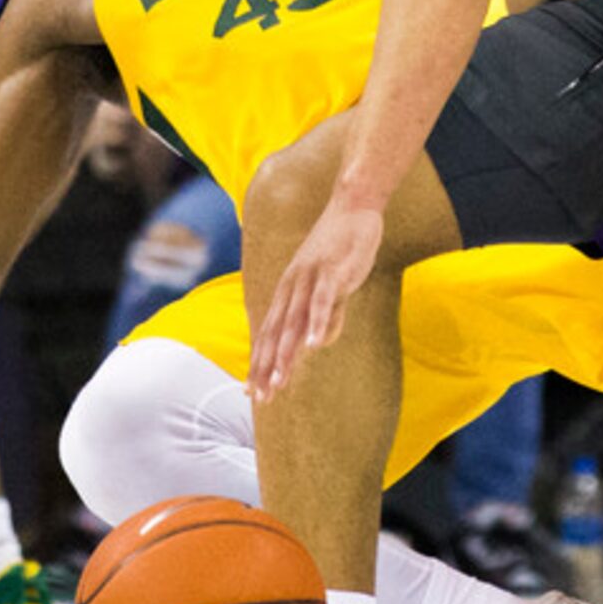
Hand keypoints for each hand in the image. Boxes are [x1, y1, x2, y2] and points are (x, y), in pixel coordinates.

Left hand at [247, 201, 384, 401]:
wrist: (352, 205)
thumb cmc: (340, 247)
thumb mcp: (328, 286)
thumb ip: (325, 315)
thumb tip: (319, 342)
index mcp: (287, 291)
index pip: (268, 333)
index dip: (259, 363)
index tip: (250, 392)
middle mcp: (292, 286)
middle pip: (275, 333)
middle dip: (266, 368)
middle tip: (259, 398)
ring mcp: (310, 278)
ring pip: (294, 322)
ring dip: (286, 354)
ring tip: (279, 383)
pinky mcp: (332, 271)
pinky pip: (323, 301)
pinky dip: (318, 323)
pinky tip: (314, 345)